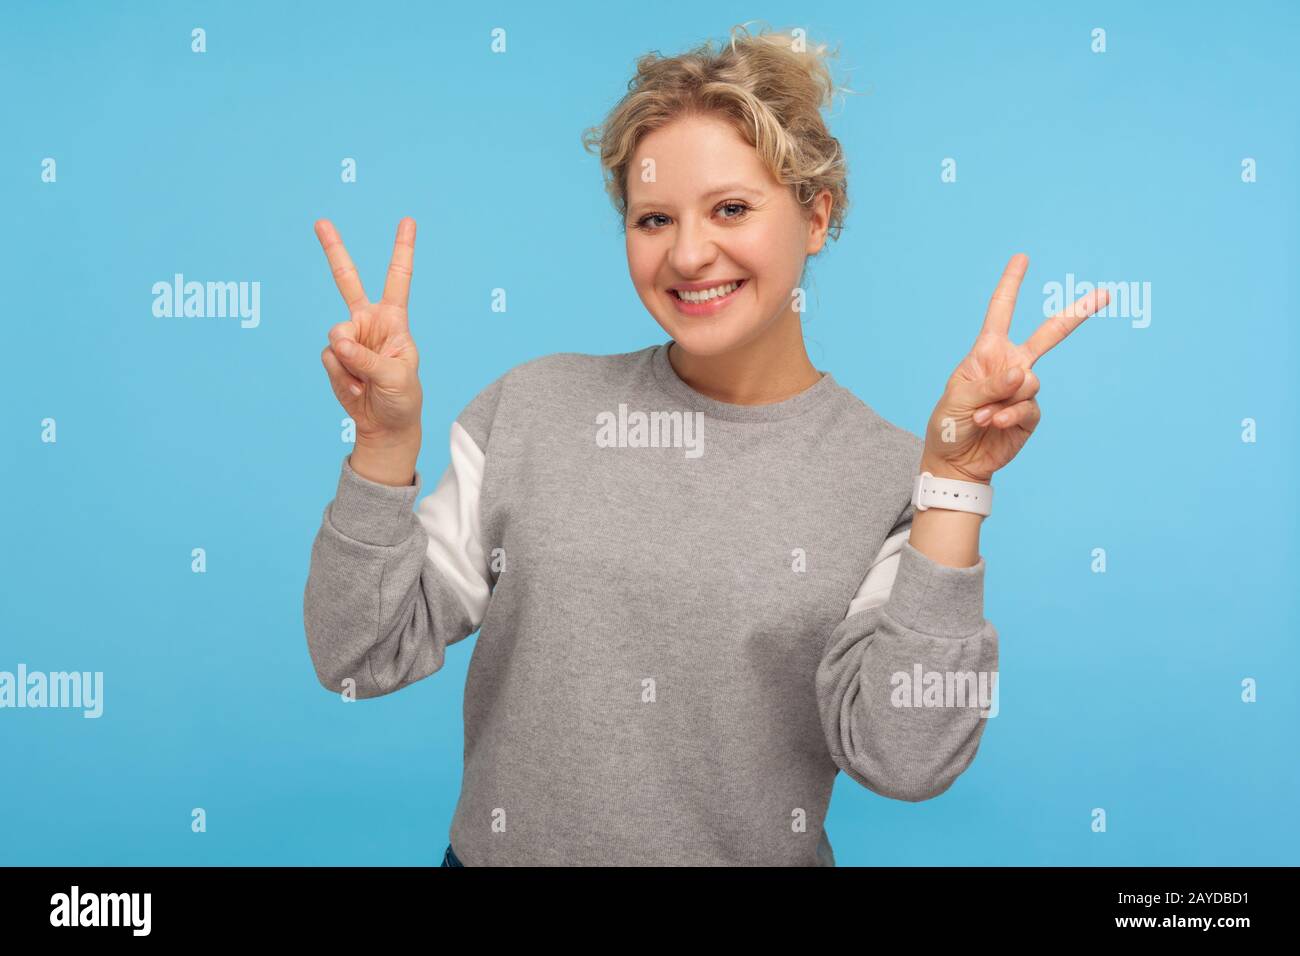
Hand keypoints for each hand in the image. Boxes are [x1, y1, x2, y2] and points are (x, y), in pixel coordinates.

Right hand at [315, 217, 422, 444]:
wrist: (385, 425)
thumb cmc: (402, 398)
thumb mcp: (396, 378)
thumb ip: (367, 358)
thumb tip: (337, 341)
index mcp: (394, 320)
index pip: (399, 279)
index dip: (402, 249)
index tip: (408, 220)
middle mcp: (369, 323)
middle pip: (347, 280)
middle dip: (333, 250)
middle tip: (320, 221)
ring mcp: (349, 338)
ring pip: (336, 336)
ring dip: (350, 364)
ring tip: (367, 381)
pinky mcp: (333, 356)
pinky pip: (329, 359)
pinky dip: (342, 377)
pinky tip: (356, 387)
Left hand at [920, 253, 1108, 483]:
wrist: (956, 461)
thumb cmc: (949, 424)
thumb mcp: (958, 397)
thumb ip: (989, 383)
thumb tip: (1024, 374)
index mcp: (987, 352)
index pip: (1001, 312)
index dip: (1011, 284)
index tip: (1022, 258)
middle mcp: (1009, 365)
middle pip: (1048, 335)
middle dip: (1077, 314)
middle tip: (1105, 294)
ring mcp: (1023, 389)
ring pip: (1029, 381)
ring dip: (1002, 401)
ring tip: (980, 415)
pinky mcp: (1030, 413)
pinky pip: (1029, 407)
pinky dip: (1008, 416)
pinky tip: (993, 424)